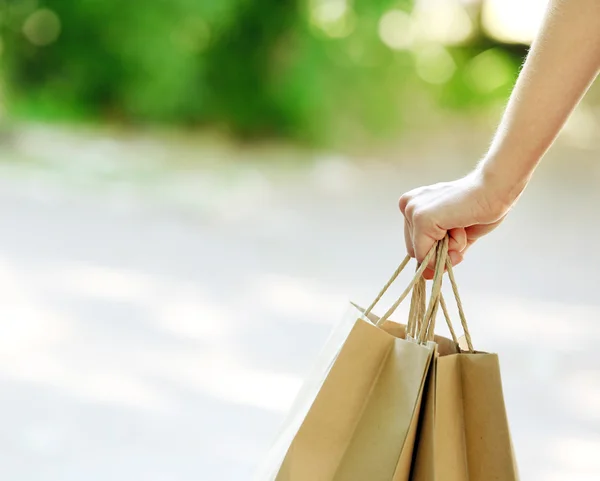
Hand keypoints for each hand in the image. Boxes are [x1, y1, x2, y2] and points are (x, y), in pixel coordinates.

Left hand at [399, 169, 514, 278]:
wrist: (495, 190)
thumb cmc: (480, 209)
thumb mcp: (455, 237)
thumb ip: (440, 254)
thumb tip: (426, 277)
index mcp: (413, 205)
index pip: (414, 244)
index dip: (436, 251)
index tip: (455, 237)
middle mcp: (407, 205)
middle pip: (415, 251)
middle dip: (442, 252)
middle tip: (461, 230)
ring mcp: (412, 210)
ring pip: (422, 254)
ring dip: (449, 248)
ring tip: (461, 224)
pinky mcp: (421, 218)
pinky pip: (427, 254)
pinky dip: (450, 249)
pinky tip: (461, 225)